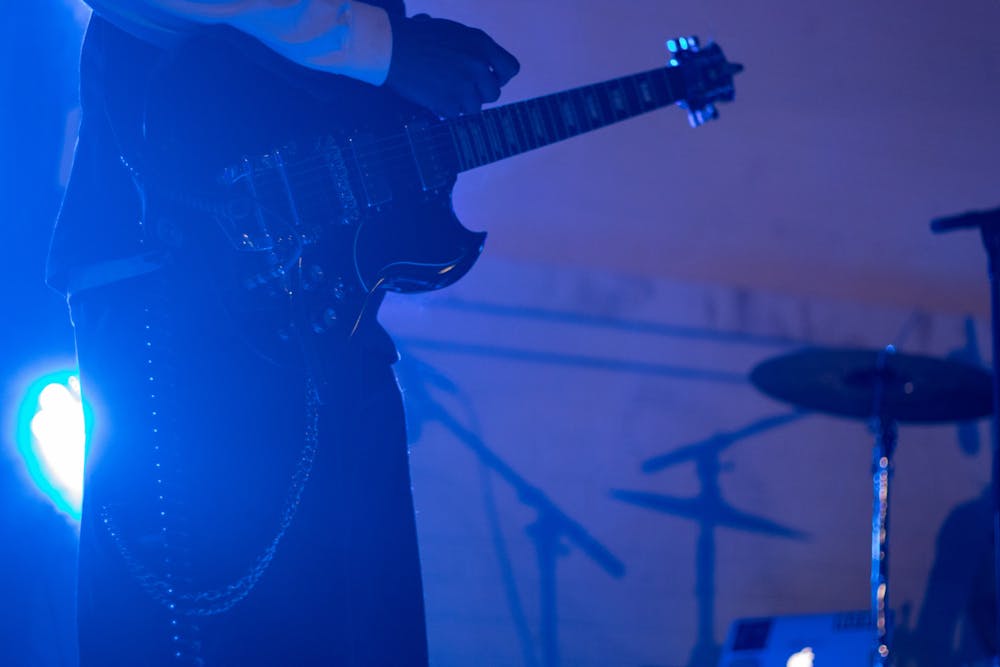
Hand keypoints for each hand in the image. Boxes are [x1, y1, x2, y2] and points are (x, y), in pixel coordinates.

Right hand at [383, 14, 519, 117]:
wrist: (392, 47)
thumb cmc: (419, 37)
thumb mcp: (455, 32)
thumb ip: (475, 50)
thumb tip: (487, 67)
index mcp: (481, 44)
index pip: (511, 69)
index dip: (500, 76)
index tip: (488, 79)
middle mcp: (477, 65)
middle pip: (493, 93)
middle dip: (478, 93)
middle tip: (460, 89)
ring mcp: (464, 86)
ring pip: (475, 107)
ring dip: (461, 104)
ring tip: (444, 91)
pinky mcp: (449, 103)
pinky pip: (455, 115)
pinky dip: (445, 110)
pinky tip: (433, 97)